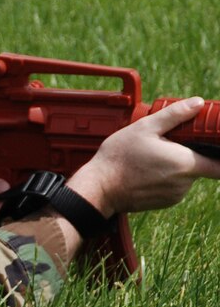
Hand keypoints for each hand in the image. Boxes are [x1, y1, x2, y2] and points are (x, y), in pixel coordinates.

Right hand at [68, 97, 219, 215]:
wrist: (98, 188)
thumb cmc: (118, 158)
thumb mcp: (144, 128)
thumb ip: (175, 115)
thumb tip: (198, 103)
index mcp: (185, 163)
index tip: (215, 147)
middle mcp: (183, 183)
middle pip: (199, 166)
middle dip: (187, 154)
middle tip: (165, 144)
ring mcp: (174, 195)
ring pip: (184, 176)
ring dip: (174, 166)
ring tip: (149, 158)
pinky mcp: (163, 203)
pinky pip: (172, 187)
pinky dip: (164, 178)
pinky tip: (144, 171)